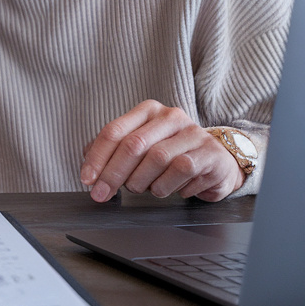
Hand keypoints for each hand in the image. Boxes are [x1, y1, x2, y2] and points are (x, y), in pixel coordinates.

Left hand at [80, 100, 245, 202]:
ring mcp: (193, 133)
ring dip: (143, 182)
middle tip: (103, 194)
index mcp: (148, 111)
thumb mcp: (142, 147)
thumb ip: (114, 151)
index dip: (97, 157)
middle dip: (113, 174)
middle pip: (134, 145)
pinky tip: (169, 188)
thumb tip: (87, 162)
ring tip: (143, 188)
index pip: (114, 131)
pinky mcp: (210, 153)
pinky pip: (182, 171)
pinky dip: (169, 186)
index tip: (87, 179)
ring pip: (157, 159)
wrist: (217, 162)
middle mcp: (171, 117)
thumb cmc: (172, 154)